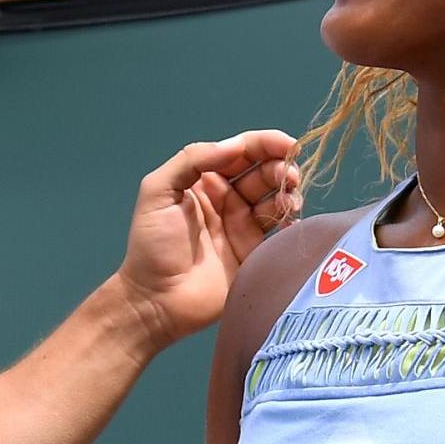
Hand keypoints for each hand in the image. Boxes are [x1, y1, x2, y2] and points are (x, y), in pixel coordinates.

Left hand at [114, 132, 301, 349]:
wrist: (157, 300)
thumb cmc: (152, 244)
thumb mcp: (158, 191)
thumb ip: (192, 160)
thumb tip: (234, 145)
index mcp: (203, 178)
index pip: (240, 151)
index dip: (265, 143)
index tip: (289, 145)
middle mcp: (226, 197)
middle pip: (263, 171)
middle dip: (281, 166)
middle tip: (289, 176)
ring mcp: (242, 224)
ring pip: (275, 196)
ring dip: (288, 191)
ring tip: (290, 198)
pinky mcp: (255, 251)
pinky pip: (279, 227)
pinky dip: (290, 217)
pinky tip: (291, 217)